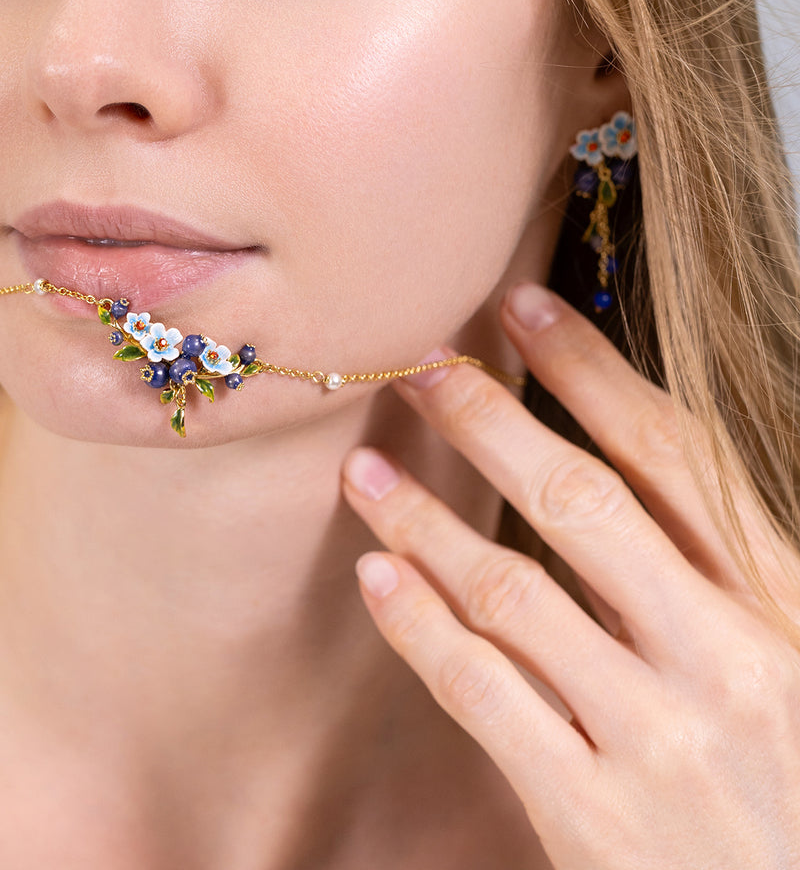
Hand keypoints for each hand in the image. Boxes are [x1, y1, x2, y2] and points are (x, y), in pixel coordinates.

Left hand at [341, 282, 799, 868]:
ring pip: (513, 591)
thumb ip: (714, 569)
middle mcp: (727, 656)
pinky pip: (486, 694)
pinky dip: (421, 628)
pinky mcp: (595, 816)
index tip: (524, 307)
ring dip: (428, 519)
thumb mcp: (790, 654)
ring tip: (366, 469)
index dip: (591, 370)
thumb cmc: (796, 781)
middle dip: (491, 420)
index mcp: (786, 601)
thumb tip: (617, 461)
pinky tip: (376, 576)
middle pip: (581, 502)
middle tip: (421, 364)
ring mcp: (659, 738)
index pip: (672, 454)